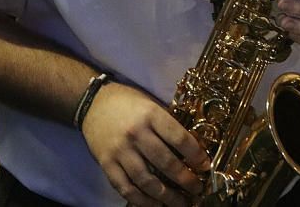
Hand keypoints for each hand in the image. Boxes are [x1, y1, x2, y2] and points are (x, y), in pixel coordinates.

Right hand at [81, 82, 209, 206]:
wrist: (94, 103)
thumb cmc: (129, 102)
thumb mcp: (152, 105)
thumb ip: (168, 124)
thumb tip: (192, 148)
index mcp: (151, 115)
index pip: (179, 138)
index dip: (195, 155)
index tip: (205, 166)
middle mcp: (136, 133)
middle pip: (165, 162)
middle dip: (185, 179)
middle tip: (197, 188)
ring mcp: (120, 151)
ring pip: (146, 180)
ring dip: (166, 195)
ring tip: (180, 202)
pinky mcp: (106, 164)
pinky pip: (125, 187)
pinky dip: (141, 200)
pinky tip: (155, 204)